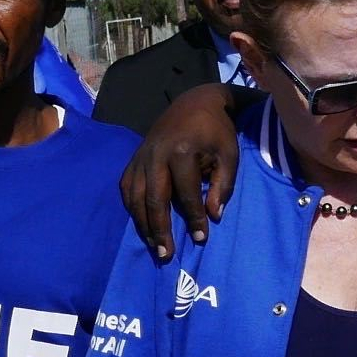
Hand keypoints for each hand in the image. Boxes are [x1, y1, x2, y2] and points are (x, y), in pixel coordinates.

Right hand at [121, 85, 242, 259]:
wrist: (194, 102)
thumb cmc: (216, 131)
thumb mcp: (229, 155)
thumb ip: (222, 185)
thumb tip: (213, 216)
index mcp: (182, 152)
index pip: (186, 194)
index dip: (194, 218)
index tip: (202, 238)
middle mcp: (156, 155)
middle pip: (154, 199)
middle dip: (160, 229)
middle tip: (166, 254)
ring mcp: (142, 156)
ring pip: (136, 197)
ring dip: (143, 224)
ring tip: (153, 246)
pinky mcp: (134, 158)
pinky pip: (127, 187)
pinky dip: (132, 207)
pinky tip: (141, 224)